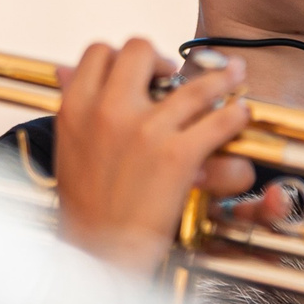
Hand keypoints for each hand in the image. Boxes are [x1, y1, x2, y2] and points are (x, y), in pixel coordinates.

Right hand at [52, 39, 252, 273]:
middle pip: (140, 51)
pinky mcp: (177, 156)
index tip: (138, 69)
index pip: (99, 52)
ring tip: (233, 74)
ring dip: (220, 77)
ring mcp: (145, 131)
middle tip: (173, 76)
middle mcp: (109, 111)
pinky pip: (218, 121)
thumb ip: (73, 104)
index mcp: (77, 107)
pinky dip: (235, 115)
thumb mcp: (68, 147)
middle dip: (161, 58)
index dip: (121, 55)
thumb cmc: (85, 207)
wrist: (98, 252)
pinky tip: (240, 114)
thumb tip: (64, 68)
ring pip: (193, 84)